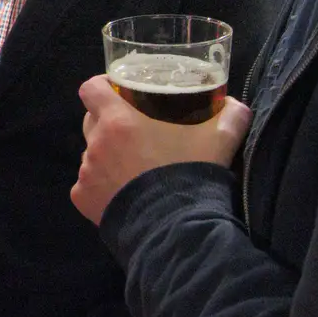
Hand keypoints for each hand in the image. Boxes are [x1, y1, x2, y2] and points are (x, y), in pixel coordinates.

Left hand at [71, 74, 252, 225]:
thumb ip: (230, 116)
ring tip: (133, 168)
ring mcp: (86, 173)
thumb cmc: (191, 175)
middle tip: (133, 132)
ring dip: (107, 156)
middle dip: (107, 122)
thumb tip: (234, 104)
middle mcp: (95, 144)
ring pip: (91, 154)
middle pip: (91, 121)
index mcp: (117, 121)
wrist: (176, 229)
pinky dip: (101, 187)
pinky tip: (124, 194)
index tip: (116, 91)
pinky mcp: (82, 198)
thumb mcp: (220, 140)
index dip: (101, 87)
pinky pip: (87, 185)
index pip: (91, 89)